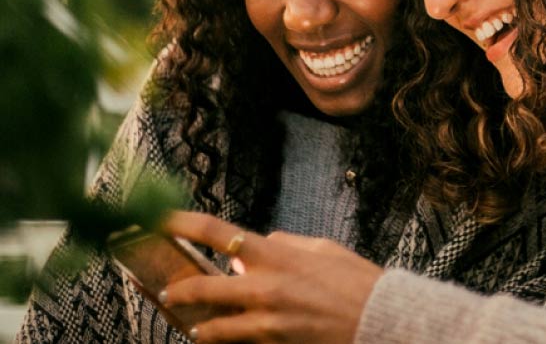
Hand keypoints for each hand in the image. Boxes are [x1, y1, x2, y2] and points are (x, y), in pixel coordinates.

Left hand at [160, 211, 383, 342]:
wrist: (382, 320)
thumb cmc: (358, 282)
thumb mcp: (324, 249)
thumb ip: (286, 244)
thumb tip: (259, 245)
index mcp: (277, 255)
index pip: (216, 233)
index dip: (180, 223)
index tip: (157, 219)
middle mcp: (265, 287)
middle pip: (201, 287)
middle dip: (179, 290)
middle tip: (168, 290)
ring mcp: (267, 321)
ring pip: (213, 328)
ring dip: (200, 327)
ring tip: (195, 327)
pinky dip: (228, 342)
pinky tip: (223, 341)